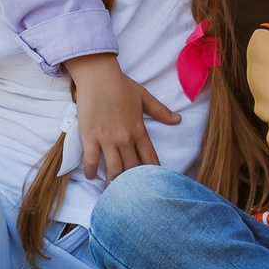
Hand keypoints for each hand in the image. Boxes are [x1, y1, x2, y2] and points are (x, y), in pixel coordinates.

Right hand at [62, 53, 173, 182]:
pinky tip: (91, 176)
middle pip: (131, 168)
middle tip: (130, 192)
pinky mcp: (90, 137)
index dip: (152, 174)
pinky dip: (92, 171)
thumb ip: (161, 111)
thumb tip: (178, 119)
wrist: (98, 76)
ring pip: (113, 168)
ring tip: (112, 190)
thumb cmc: (121, 85)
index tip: (152, 184)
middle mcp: (125, 138)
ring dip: (113, 182)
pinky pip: (92, 160)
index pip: (149, 158)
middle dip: (132, 183)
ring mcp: (107, 139)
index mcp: (139, 130)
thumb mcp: (144, 97)